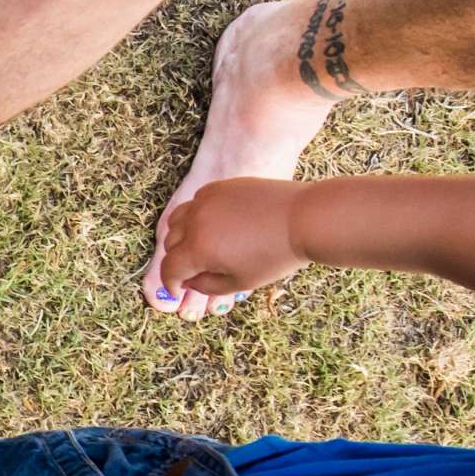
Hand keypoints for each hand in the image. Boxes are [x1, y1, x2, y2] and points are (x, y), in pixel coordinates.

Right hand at [161, 177, 311, 306]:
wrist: (305, 218)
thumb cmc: (277, 255)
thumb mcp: (241, 283)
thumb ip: (207, 287)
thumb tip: (189, 281)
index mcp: (198, 250)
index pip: (169, 269)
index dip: (171, 283)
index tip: (179, 288)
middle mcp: (195, 222)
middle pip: (170, 244)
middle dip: (178, 260)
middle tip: (195, 268)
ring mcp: (206, 201)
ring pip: (177, 220)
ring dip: (182, 235)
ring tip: (200, 244)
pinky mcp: (219, 187)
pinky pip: (196, 202)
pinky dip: (197, 214)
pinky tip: (216, 222)